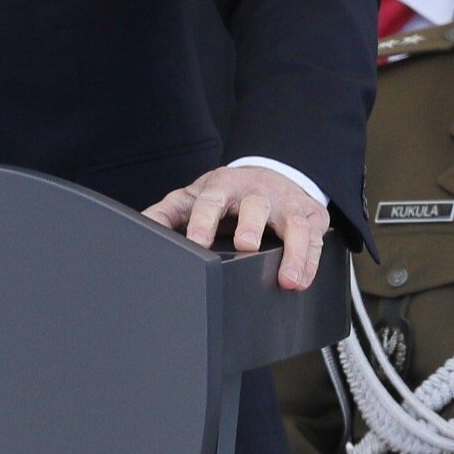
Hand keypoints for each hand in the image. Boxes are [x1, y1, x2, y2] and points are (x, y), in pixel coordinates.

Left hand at [144, 164, 329, 289]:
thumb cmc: (228, 193)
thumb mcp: (195, 198)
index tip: (196, 241)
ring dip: (293, 251)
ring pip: (293, 223)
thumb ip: (168, 213)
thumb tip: (139, 229)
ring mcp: (285, 203)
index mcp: (223, 186)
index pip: (211, 200)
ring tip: (288, 279)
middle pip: (254, 205)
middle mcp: (256, 192)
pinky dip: (310, 261)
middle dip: (250, 225)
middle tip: (245, 246)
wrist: (270, 174)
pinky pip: (314, 238)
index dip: (203, 220)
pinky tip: (302, 280)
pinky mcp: (310, 216)